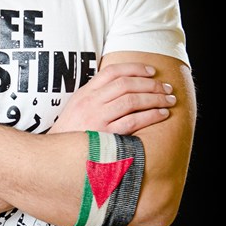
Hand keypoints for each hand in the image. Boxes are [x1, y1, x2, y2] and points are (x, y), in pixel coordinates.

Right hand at [50, 62, 175, 135]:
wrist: (56, 157)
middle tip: (167, 87)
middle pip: (126, 84)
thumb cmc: (71, 132)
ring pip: (132, 100)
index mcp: (85, 92)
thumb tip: (123, 86)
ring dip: (155, 98)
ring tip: (169, 100)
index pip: (112, 71)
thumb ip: (96, 95)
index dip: (135, 68)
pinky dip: (150, 116)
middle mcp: (91, 102)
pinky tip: (162, 115)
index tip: (152, 71)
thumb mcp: (77, 107)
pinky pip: (133, 121)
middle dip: (151, 84)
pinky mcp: (105, 135)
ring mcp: (97, 118)